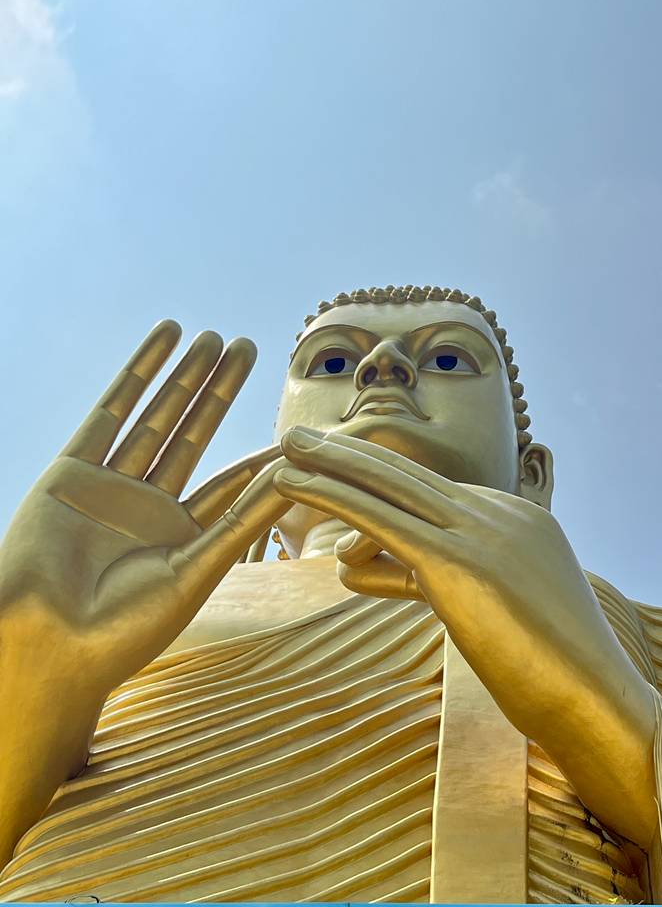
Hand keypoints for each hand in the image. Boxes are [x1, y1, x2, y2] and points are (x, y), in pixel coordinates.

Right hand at [0, 321, 288, 754]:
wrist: (47, 646)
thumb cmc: (126, 628)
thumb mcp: (196, 571)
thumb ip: (242, 521)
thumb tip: (293, 477)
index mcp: (181, 540)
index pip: (230, 484)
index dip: (262, 455)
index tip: (294, 427)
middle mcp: (147, 508)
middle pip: (193, 435)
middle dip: (220, 392)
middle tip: (248, 346)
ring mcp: (110, 486)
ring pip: (157, 417)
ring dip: (185, 375)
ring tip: (213, 336)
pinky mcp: (73, 470)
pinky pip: (112, 411)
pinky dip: (140, 372)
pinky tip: (165, 338)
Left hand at [275, 425, 657, 846]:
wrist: (594, 701)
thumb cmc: (545, 667)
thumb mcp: (485, 607)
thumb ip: (426, 578)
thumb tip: (366, 566)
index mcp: (512, 519)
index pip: (430, 499)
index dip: (374, 483)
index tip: (335, 468)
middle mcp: (496, 513)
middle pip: (406, 475)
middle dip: (349, 452)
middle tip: (300, 434)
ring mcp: (480, 532)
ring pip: (388, 486)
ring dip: (330, 463)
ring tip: (285, 448)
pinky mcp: (457, 562)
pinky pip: (379, 518)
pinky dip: (331, 494)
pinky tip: (292, 481)